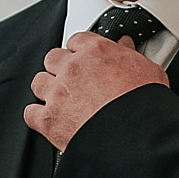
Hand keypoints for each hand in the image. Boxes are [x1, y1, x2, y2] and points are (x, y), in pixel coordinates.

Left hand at [24, 32, 168, 150]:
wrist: (136, 137)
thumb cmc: (145, 106)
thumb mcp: (148, 70)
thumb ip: (132, 55)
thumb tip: (127, 47)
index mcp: (96, 52)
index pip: (77, 40)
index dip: (79, 51)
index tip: (83, 59)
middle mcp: (73, 69)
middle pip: (52, 58)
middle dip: (60, 68)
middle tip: (72, 79)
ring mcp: (58, 94)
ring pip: (38, 82)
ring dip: (47, 90)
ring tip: (61, 100)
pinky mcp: (49, 120)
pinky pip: (30, 113)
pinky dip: (37, 116)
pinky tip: (48, 119)